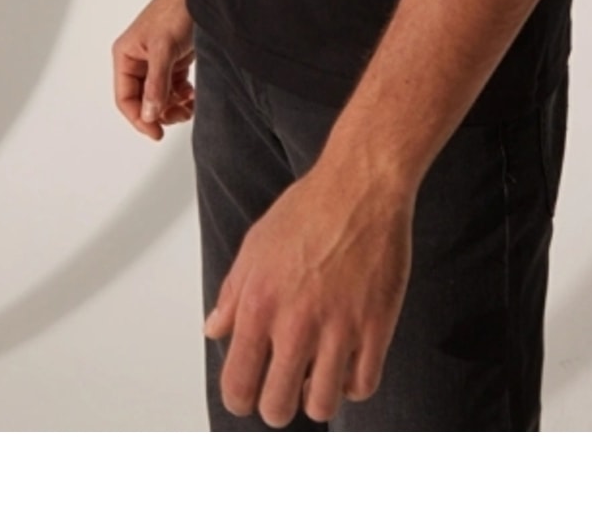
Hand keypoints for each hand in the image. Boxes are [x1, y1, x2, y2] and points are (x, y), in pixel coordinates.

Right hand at [112, 0, 194, 141]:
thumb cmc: (175, 10)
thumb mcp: (164, 49)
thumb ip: (156, 83)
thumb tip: (149, 115)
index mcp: (125, 56)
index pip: (126, 98)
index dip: (139, 119)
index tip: (156, 132)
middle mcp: (137, 61)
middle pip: (143, 101)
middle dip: (160, 113)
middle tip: (179, 117)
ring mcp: (155, 62)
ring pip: (159, 97)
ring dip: (173, 107)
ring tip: (189, 107)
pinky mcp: (172, 60)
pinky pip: (173, 88)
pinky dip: (182, 96)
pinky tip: (192, 96)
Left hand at [204, 159, 413, 426]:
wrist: (361, 185)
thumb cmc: (310, 207)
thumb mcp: (255, 244)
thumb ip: (232, 292)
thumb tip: (215, 328)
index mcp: (259, 304)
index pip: (237, 384)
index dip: (241, 399)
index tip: (249, 395)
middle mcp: (295, 322)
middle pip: (277, 407)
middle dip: (276, 406)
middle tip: (284, 390)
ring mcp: (338, 327)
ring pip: (322, 405)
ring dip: (316, 399)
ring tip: (316, 379)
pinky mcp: (376, 325)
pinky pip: (363, 385)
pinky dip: (353, 385)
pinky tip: (348, 364)